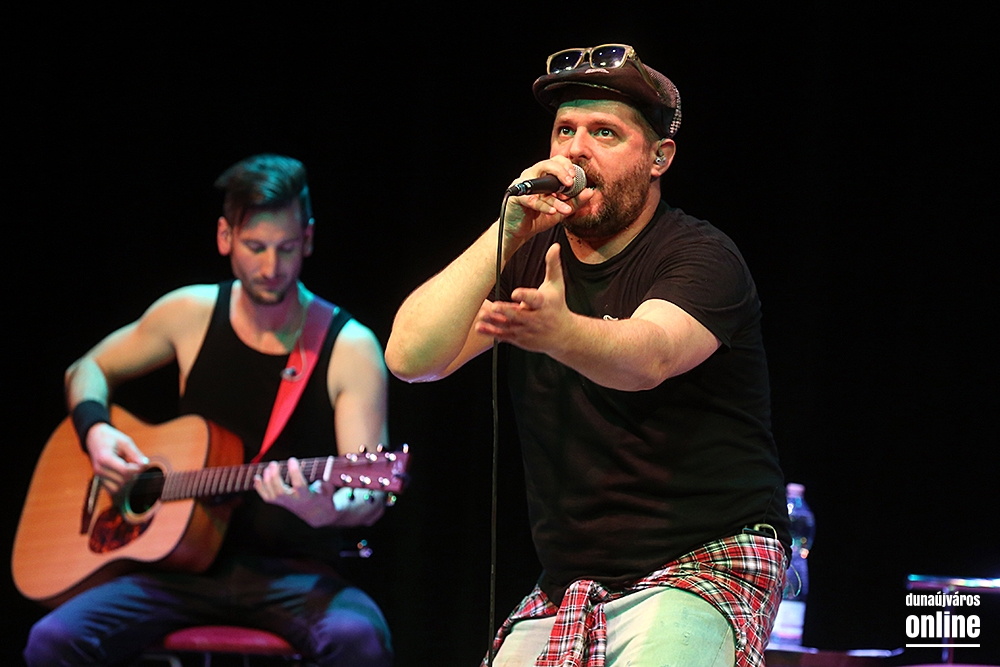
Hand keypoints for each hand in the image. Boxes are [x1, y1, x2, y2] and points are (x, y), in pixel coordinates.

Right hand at [85, 422, 148, 493]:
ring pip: (117, 488)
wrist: (94, 438)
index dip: (137, 468)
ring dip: (126, 480)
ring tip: (128, 468)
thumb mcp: (125, 442)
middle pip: (122, 480)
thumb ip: (135, 454)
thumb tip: (145, 464)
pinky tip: (123, 474)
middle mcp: (99, 469)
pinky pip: (112, 490)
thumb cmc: (110, 438)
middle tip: (135, 463)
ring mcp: (98, 476)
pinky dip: (120, 484)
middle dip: (133, 473)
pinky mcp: (99, 480)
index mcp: (104, 458)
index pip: (124, 470)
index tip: (141, 462)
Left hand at [254, 457, 385, 527]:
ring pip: (272, 495)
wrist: (318, 515)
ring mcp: (286, 504)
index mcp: (308, 497)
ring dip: (267, 481)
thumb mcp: (329, 486)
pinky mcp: (280, 503)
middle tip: (275, 463)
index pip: (299, 485)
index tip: (293, 459)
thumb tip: (329, 461)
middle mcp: (294, 502)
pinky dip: (260, 488)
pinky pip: (267, 497)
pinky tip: (257, 477)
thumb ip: (327, 475)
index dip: (294, 473)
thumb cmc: (325, 496)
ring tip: (269, 467)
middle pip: (280, 492)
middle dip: (275, 478)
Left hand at [476, 243, 571, 353]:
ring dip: (494, 321)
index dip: (525, 296)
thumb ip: (553, 266)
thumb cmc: (557, 306)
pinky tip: (479, 327)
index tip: (516, 292)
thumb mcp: (557, 285)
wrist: (564, 335)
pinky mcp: (519, 339)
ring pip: (509, 326)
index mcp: (543, 304)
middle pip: (519, 315)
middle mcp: (535, 318)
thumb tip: (555, 246)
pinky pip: (504, 335)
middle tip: (495, 306)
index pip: (534, 299)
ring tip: (482, 315)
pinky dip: (491, 332)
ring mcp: (526, 330)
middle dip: (507, 311)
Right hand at [503, 158, 594, 246]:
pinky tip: (553, 211)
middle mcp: (532, 176)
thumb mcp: (562, 210)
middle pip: (547, 164)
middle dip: (561, 172)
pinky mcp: (516, 197)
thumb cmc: (538, 217)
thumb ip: (575, 201)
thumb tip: (590, 192)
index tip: (576, 178)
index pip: (557, 162)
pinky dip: (544, 206)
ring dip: (555, 198)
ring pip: (541, 184)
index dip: (567, 166)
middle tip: (571, 183)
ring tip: (566, 208)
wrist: (520, 232)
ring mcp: (523, 185)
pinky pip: (532, 200)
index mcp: (544, 175)